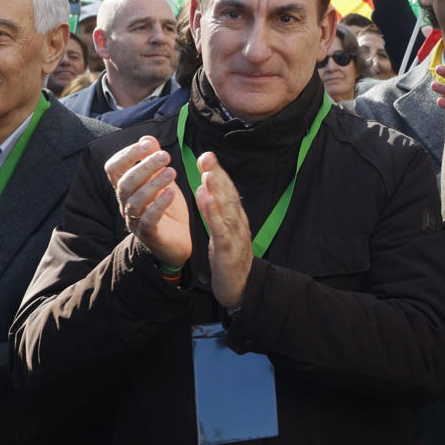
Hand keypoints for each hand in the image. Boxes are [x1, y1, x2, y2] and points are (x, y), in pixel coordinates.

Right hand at [106, 137, 190, 267]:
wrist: (180, 239)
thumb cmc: (169, 206)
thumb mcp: (163, 179)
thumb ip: (154, 160)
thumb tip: (147, 138)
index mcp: (126, 188)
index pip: (114, 169)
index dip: (127, 154)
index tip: (148, 144)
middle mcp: (126, 203)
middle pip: (125, 183)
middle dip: (144, 167)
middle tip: (165, 156)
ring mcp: (135, 220)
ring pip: (135, 200)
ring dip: (153, 184)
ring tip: (172, 172)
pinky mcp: (149, 234)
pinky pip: (148, 219)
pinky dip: (159, 205)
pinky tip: (171, 193)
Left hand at [194, 152, 252, 309]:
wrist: (240, 288)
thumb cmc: (229, 259)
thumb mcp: (221, 232)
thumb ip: (214, 210)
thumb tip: (204, 188)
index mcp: (236, 218)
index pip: (228, 192)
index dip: (218, 173)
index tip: (207, 156)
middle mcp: (238, 223)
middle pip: (229, 195)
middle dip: (217, 174)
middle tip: (206, 156)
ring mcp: (235, 236)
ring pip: (226, 209)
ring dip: (217, 190)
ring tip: (207, 173)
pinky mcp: (228, 250)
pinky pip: (220, 229)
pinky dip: (214, 213)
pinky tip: (207, 200)